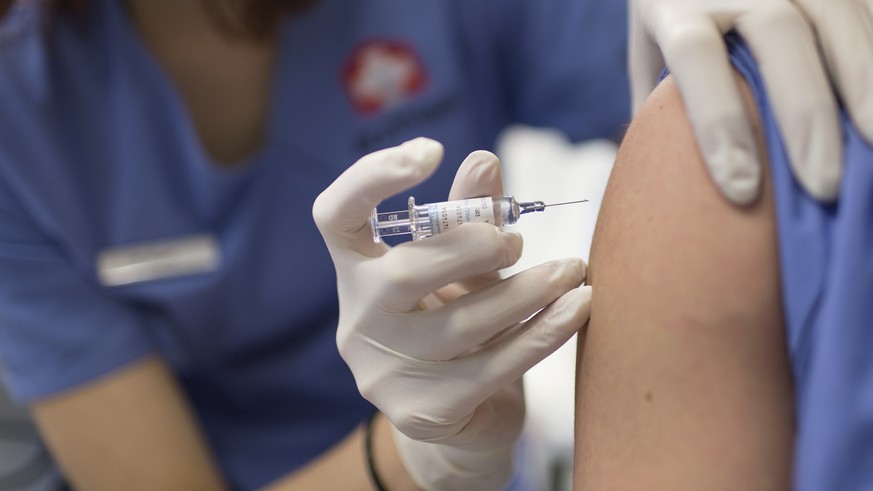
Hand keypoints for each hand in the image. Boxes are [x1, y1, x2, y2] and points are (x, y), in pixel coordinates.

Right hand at [313, 138, 590, 489]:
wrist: (463, 414)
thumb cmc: (458, 319)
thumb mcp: (462, 266)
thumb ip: (469, 217)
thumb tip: (485, 161)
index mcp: (357, 270)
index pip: (335, 216)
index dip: (371, 178)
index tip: (433, 151)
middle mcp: (359, 321)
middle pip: (402, 273)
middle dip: (470, 246)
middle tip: (516, 241)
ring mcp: (385, 372)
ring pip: (460, 326)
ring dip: (527, 291)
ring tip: (572, 271)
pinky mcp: (425, 412)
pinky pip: (494, 368)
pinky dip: (544, 333)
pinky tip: (578, 307)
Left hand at [630, 0, 872, 202]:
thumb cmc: (673, 17)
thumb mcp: (651, 53)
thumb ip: (657, 107)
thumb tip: (663, 185)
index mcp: (678, 4)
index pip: (696, 56)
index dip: (718, 120)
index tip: (741, 188)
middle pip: (779, 35)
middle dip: (805, 113)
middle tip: (821, 186)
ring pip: (836, 19)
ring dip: (862, 85)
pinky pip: (865, 14)